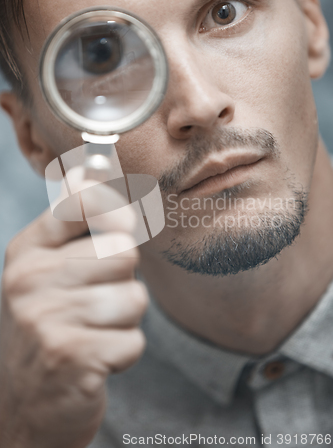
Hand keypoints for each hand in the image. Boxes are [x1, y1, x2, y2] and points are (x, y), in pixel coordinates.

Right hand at [0, 174, 147, 447]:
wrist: (23, 403)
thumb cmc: (47, 325)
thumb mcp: (46, 270)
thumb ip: (71, 223)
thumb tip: (89, 168)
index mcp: (27, 251)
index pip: (80, 202)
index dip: (114, 211)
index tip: (120, 224)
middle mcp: (29, 280)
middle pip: (122, 252)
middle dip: (122, 280)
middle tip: (96, 300)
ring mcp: (46, 319)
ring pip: (133, 298)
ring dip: (123, 321)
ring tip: (92, 331)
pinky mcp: (71, 357)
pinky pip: (133, 341)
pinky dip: (123, 354)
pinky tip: (94, 359)